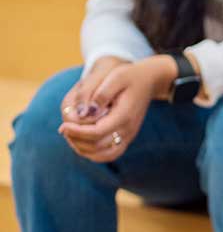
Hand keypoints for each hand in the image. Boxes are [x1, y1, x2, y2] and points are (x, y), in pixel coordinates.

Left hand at [58, 56, 176, 162]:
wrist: (150, 81)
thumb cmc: (130, 76)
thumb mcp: (116, 77)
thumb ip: (100, 94)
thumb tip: (84, 112)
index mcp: (124, 115)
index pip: (97, 132)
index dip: (77, 131)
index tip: (63, 125)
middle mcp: (128, 130)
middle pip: (97, 146)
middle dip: (77, 139)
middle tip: (64, 128)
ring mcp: (128, 136)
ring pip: (102, 155)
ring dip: (84, 149)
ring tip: (71, 135)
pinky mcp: (126, 137)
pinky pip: (108, 154)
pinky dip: (93, 152)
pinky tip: (82, 140)